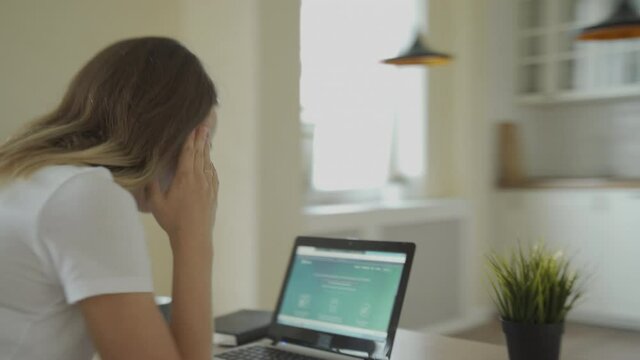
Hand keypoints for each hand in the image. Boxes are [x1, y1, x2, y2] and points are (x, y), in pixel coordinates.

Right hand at [148, 126, 217, 250]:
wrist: (194, 237)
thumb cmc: (173, 220)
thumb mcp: (156, 203)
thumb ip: (152, 186)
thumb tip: (148, 173)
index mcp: (185, 176)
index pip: (188, 152)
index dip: (191, 138)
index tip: (194, 126)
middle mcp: (199, 178)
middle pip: (200, 154)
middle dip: (201, 139)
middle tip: (204, 126)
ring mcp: (208, 186)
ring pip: (208, 164)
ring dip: (206, 151)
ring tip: (206, 140)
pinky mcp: (213, 195)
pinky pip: (213, 176)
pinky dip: (211, 166)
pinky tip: (210, 164)